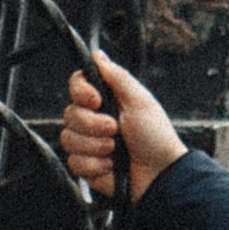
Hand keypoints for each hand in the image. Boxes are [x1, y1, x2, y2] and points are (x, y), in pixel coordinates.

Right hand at [60, 51, 186, 202]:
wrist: (160, 175)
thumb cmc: (155, 136)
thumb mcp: (140, 101)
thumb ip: (117, 77)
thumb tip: (97, 55)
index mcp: (105, 100)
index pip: (76, 85)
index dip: (81, 92)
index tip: (96, 101)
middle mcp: (92, 119)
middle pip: (69, 113)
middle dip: (93, 125)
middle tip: (116, 130)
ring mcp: (87, 143)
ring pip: (68, 138)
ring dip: (95, 146)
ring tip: (116, 150)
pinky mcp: (86, 166)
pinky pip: (73, 162)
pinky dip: (95, 165)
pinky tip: (111, 167)